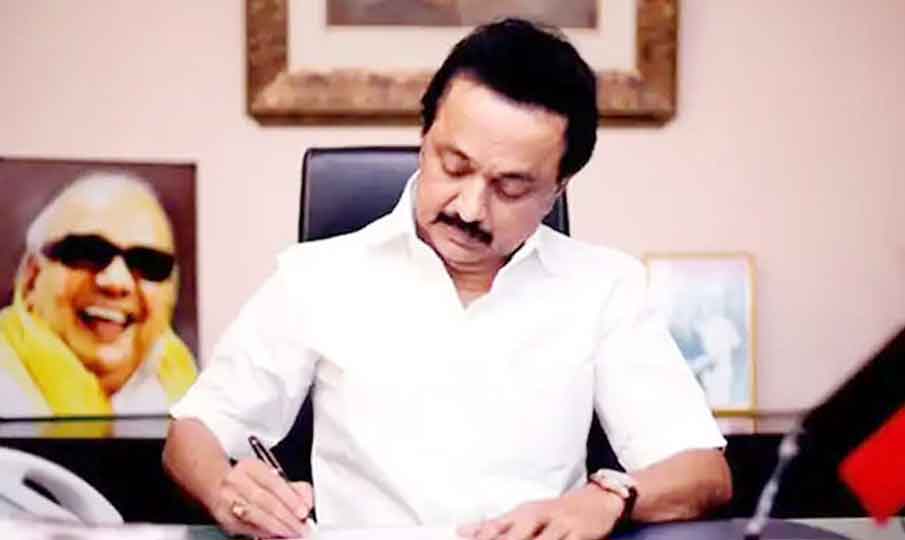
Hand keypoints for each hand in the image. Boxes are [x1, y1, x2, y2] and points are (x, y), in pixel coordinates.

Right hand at [206, 458, 313, 537]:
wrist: (217, 484)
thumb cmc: (249, 480)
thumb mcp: (270, 475)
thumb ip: (292, 487)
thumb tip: (306, 501)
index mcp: (250, 467)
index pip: (274, 483)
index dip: (291, 499)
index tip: (303, 511)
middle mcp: (235, 481)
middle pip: (266, 501)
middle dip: (286, 517)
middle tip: (301, 527)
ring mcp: (227, 500)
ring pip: (256, 516)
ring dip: (277, 527)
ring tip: (291, 532)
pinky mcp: (224, 518)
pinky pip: (248, 528)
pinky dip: (265, 533)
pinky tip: (277, 534)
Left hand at [457, 485, 623, 539]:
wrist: (597, 501)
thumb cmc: (554, 512)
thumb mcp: (525, 514)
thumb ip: (495, 525)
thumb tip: (460, 530)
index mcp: (522, 512)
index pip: (495, 529)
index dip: (482, 538)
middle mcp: (539, 516)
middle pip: (516, 536)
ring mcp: (560, 526)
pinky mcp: (580, 535)